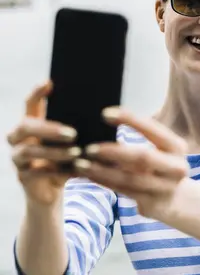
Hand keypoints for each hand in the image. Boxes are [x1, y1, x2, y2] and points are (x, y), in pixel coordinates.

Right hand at [7, 81, 79, 205]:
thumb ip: (77, 129)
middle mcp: (18, 138)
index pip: (30, 103)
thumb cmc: (64, 160)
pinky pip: (35, 172)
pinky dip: (55, 171)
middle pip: (25, 125)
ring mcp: (17, 157)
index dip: (37, 92)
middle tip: (73, 133)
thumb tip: (107, 113)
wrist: (51, 190)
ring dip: (55, 151)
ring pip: (29, 150)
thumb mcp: (71, 143)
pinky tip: (73, 170)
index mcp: (30, 123)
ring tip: (76, 152)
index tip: (50, 83)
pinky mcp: (22, 177)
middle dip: (49, 128)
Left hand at [73, 107, 188, 219]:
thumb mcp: (161, 149)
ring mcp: (164, 189)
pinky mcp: (151, 204)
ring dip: (102, 171)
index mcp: (176, 147)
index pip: (153, 129)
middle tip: (88, 148)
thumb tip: (106, 117)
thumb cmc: (160, 165)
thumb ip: (142, 136)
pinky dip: (103, 182)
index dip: (130, 120)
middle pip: (143, 158)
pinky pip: (123, 191)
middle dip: (113, 152)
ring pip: (129, 179)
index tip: (105, 114)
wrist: (176, 199)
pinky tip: (88, 174)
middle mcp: (175, 168)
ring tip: (80, 164)